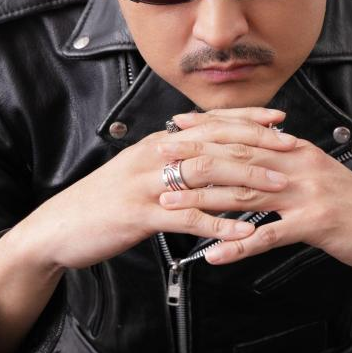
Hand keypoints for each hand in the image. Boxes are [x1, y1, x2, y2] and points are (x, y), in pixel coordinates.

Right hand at [16, 107, 296, 271]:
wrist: (59, 226)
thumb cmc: (103, 201)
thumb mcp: (138, 170)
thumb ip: (169, 159)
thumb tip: (205, 154)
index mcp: (156, 143)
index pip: (209, 123)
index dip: (246, 120)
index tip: (280, 120)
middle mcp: (153, 155)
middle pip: (215, 142)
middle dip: (258, 145)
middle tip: (293, 151)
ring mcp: (146, 184)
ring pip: (205, 175)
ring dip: (247, 180)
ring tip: (280, 187)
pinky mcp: (140, 215)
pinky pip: (187, 217)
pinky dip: (218, 224)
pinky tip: (242, 232)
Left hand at [157, 108, 351, 274]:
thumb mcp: (317, 175)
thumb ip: (284, 164)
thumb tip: (249, 159)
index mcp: (296, 150)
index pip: (244, 133)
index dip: (207, 130)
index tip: (175, 127)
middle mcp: (299, 164)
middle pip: (237, 157)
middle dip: (193, 158)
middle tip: (158, 160)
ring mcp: (308, 193)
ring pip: (245, 192)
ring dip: (203, 200)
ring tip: (170, 204)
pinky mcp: (316, 224)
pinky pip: (269, 236)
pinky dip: (238, 245)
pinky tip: (214, 254)